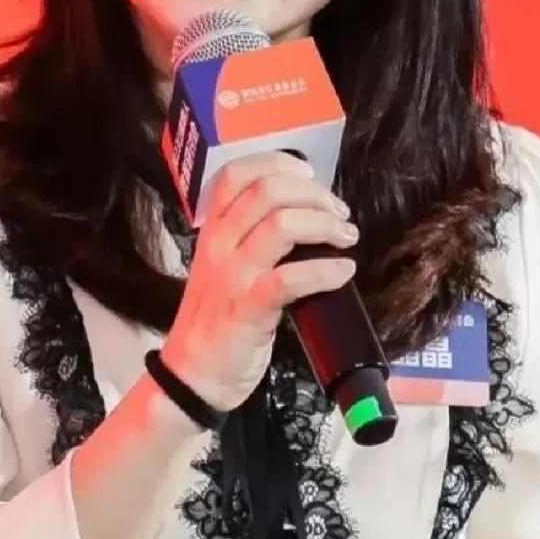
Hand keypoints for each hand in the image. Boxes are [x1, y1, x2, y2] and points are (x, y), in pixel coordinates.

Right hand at [160, 151, 357, 413]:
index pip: (235, 173)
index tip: (309, 174)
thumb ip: (251, 237)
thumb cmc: (216, 318)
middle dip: (313, 194)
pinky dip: (326, 270)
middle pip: (267, 191)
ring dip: (325, 225)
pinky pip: (292, 277)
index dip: (277, 163)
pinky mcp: (248, 308)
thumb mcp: (223, 266)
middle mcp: (218, 244)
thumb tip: (305, 214)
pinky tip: (343, 272)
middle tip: (339, 212)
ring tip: (346, 237)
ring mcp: (232, 275)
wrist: (193, 376)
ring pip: (282, 225)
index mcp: (212, 229)